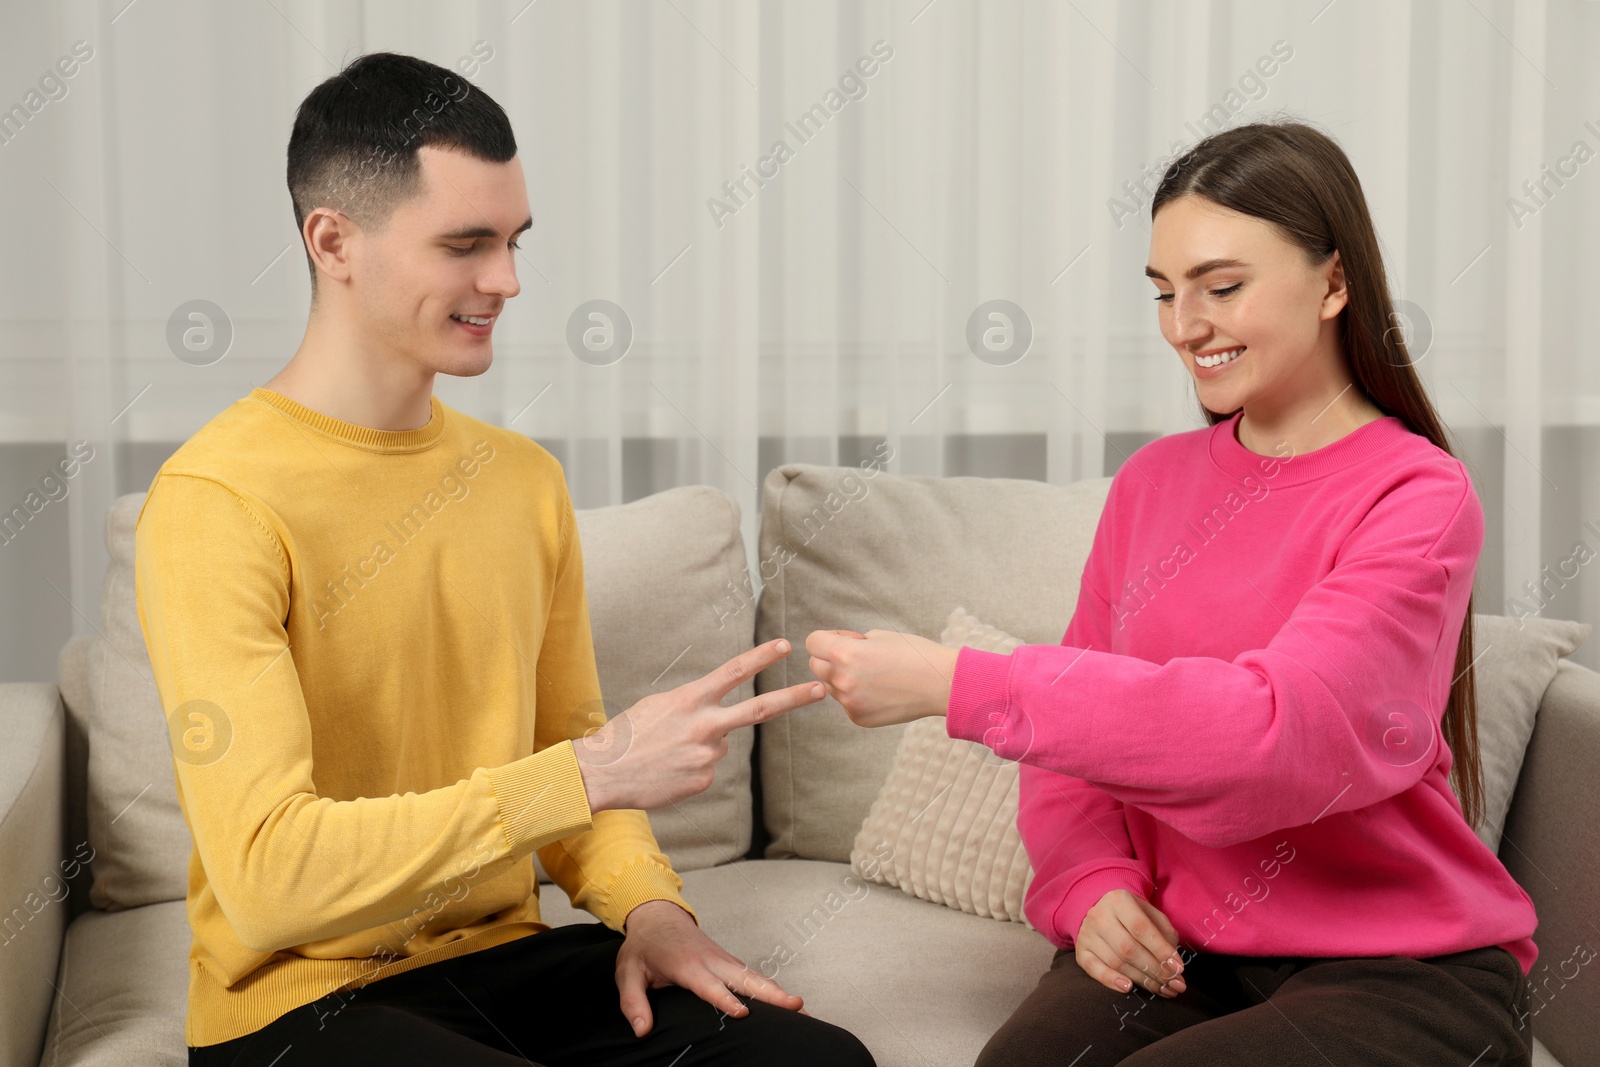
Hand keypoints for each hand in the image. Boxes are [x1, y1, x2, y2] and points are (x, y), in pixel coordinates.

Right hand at [574, 639, 824, 811]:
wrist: (603, 773)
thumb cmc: (626, 736)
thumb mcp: (658, 706)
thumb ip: (693, 707)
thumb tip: (719, 723)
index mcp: (691, 700)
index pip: (734, 672)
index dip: (761, 657)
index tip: (785, 645)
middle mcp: (706, 726)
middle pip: (760, 709)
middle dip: (794, 698)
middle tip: (821, 689)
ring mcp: (708, 755)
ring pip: (719, 744)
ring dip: (699, 746)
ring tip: (667, 752)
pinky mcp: (704, 780)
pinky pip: (706, 769)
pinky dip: (690, 768)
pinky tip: (667, 770)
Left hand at [616, 900, 806, 1036]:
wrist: (657, 915)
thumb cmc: (644, 946)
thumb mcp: (628, 972)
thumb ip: (633, 1002)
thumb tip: (642, 1030)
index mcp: (687, 965)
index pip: (709, 986)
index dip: (725, 1000)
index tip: (743, 1014)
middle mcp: (711, 961)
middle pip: (746, 979)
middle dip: (771, 993)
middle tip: (796, 1007)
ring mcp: (723, 960)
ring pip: (755, 977)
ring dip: (779, 992)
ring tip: (803, 1011)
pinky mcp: (728, 962)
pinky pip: (753, 976)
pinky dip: (772, 988)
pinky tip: (787, 1003)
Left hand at [804, 628, 958, 726]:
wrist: (941, 684)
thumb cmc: (914, 654)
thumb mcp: (880, 636)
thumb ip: (851, 642)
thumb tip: (836, 649)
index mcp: (846, 654)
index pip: (813, 643)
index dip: (827, 638)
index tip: (845, 639)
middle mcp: (843, 680)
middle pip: (816, 666)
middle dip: (831, 658)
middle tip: (860, 656)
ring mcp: (850, 702)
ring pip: (830, 685)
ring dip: (843, 678)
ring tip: (874, 674)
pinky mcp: (859, 718)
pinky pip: (846, 702)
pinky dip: (856, 695)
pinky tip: (880, 691)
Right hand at [1075, 889, 1187, 997]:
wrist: (1101, 911)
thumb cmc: (1133, 915)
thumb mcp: (1150, 914)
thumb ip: (1165, 933)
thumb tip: (1173, 964)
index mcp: (1118, 900)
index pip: (1141, 928)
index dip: (1161, 950)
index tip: (1179, 968)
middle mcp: (1099, 915)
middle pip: (1129, 949)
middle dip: (1156, 970)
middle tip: (1175, 985)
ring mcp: (1087, 934)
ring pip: (1116, 962)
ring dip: (1143, 980)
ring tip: (1164, 990)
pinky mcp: (1080, 951)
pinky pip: (1093, 969)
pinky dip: (1110, 980)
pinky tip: (1129, 988)